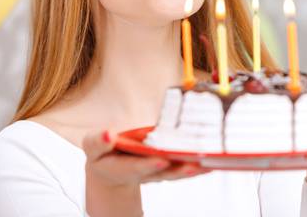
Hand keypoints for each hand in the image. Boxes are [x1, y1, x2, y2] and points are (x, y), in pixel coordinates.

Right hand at [83, 130, 208, 185]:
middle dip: (179, 170)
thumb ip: (99, 141)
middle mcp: (145, 172)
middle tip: (194, 165)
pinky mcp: (169, 167)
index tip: (161, 161)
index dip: (148, 165)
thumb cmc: (102, 153)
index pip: (137, 167)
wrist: (110, 168)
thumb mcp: (93, 146)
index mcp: (124, 167)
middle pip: (163, 173)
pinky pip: (184, 166)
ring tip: (208, 163)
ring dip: (193, 169)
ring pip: (177, 172)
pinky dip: (199, 165)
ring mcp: (158, 171)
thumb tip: (108, 133)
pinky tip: (213, 161)